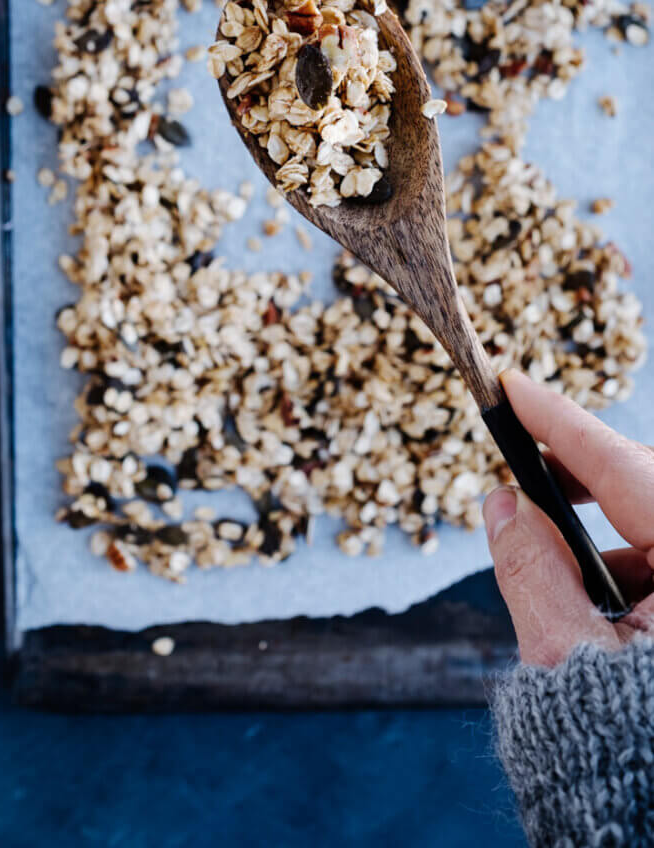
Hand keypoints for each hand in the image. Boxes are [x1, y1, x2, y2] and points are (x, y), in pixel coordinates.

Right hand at [482, 368, 653, 665]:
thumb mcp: (563, 657)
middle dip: (584, 474)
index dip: (563, 424)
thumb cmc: (627, 752)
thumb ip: (528, 569)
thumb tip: (501, 505)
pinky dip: (632, 566)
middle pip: (649, 491)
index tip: (516, 388)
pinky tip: (594, 593)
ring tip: (546, 547)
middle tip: (523, 466)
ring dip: (606, 530)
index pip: (626, 472)